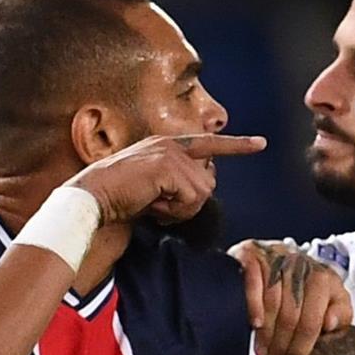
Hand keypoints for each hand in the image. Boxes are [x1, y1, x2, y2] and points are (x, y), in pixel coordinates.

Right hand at [65, 133, 265, 228]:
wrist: (94, 198)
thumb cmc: (118, 197)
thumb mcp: (153, 187)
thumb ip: (177, 183)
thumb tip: (202, 191)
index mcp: (167, 145)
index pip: (210, 144)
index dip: (237, 145)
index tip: (261, 143)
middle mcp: (172, 144)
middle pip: (209, 181)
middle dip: (190, 204)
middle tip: (161, 207)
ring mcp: (170, 153)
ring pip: (202, 193)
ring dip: (181, 210)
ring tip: (154, 205)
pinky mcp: (168, 166)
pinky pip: (191, 199)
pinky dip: (174, 211)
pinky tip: (153, 205)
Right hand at [232, 241, 351, 354]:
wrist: (272, 258)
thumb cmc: (304, 289)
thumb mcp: (330, 301)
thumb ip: (339, 314)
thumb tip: (329, 323)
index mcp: (324, 278)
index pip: (313, 319)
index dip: (302, 346)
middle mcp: (301, 264)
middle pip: (291, 313)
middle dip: (282, 343)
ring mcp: (275, 256)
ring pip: (272, 301)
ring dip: (266, 332)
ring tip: (262, 351)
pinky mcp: (251, 253)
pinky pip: (253, 282)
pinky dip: (253, 305)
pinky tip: (255, 323)